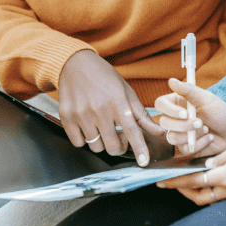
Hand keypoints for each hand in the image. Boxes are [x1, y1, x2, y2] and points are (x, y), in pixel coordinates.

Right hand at [58, 50, 162, 165]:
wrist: (75, 64)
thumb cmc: (104, 77)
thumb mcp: (126, 91)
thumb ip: (141, 115)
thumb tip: (159, 132)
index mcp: (117, 102)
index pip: (131, 130)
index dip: (139, 148)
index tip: (144, 162)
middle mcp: (99, 109)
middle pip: (112, 147)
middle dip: (118, 147)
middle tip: (117, 137)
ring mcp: (81, 114)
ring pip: (95, 146)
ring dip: (101, 142)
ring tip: (100, 126)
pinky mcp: (66, 117)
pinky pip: (78, 143)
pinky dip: (84, 139)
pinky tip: (86, 124)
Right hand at [154, 77, 225, 157]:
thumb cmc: (219, 110)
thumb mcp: (205, 98)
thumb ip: (188, 90)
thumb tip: (171, 80)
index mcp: (177, 104)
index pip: (160, 105)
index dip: (169, 110)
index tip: (185, 113)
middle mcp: (175, 119)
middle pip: (164, 123)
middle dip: (183, 125)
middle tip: (201, 122)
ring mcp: (180, 134)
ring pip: (173, 138)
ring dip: (192, 134)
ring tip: (206, 129)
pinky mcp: (187, 147)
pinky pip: (184, 149)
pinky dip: (199, 143)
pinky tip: (209, 138)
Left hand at [156, 138, 225, 205]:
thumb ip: (220, 158)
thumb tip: (206, 166)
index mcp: (225, 176)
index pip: (193, 181)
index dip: (175, 181)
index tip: (160, 181)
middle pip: (198, 196)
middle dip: (182, 191)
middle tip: (171, 183)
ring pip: (209, 199)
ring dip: (195, 193)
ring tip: (187, 183)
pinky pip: (221, 197)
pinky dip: (210, 192)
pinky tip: (209, 183)